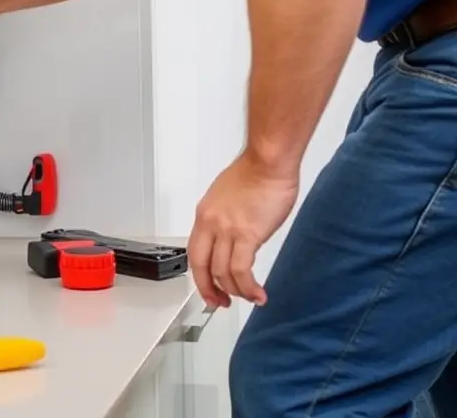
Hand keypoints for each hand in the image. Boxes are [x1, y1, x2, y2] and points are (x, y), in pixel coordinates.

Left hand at [188, 152, 297, 308]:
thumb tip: (232, 236)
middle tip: (220, 302)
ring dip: (235, 292)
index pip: (195, 251)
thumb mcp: (227, 195)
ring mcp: (227, 230)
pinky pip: (242, 271)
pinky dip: (249, 288)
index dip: (200, 274)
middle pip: (202, 266)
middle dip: (210, 290)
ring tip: (248, 298)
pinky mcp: (247, 235)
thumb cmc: (256, 172)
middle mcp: (211, 223)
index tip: (208, 286)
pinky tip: (258, 294)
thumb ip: (225, 217)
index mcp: (205, 213)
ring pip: (223, 272)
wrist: (269, 162)